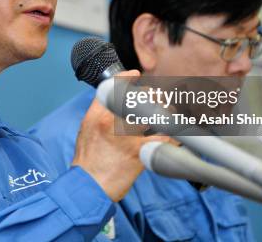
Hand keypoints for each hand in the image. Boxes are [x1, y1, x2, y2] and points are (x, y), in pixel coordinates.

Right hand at [71, 70, 173, 201]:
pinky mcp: (141, 153)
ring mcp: (128, 138)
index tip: (137, 76)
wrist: (89, 185)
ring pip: (156, 114)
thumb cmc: (88, 157)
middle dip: (154, 96)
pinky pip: (165, 138)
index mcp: (99, 114)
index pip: (117, 86)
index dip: (130, 78)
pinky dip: (174, 134)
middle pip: (142, 97)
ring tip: (168, 113)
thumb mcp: (87, 125)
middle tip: (158, 99)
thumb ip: (100, 106)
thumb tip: (115, 90)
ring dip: (166, 112)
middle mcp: (113, 123)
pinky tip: (175, 134)